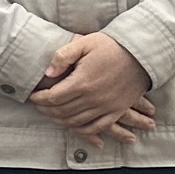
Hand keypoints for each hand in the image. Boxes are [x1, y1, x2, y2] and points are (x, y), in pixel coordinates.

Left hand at [31, 30, 154, 137]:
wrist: (142, 53)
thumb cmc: (111, 46)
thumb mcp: (84, 43)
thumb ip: (62, 57)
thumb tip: (48, 73)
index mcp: (82, 82)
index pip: (52, 98)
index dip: (39, 99)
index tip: (32, 96)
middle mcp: (93, 98)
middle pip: (62, 111)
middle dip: (46, 110)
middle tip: (39, 106)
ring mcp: (106, 107)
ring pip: (76, 122)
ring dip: (60, 120)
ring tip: (52, 114)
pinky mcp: (117, 110)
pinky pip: (97, 127)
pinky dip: (82, 130)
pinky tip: (74, 126)